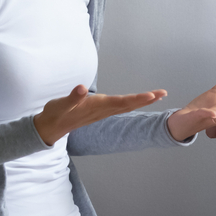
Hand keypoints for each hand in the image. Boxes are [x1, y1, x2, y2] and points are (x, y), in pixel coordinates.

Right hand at [35, 85, 165, 144]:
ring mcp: (102, 111)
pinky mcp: (100, 111)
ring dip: (142, 101)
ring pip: (126, 106)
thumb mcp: (61, 104)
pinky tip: (138, 100)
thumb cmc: (57, 113)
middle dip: (146, 99)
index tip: (152, 95)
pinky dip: (132, 102)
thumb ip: (72, 97)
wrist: (52, 126)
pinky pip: (121, 107)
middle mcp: (103, 110)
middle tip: (163, 93)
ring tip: (157, 96)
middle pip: (129, 105)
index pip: (121, 102)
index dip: (137, 98)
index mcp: (97, 106)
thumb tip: (81, 89)